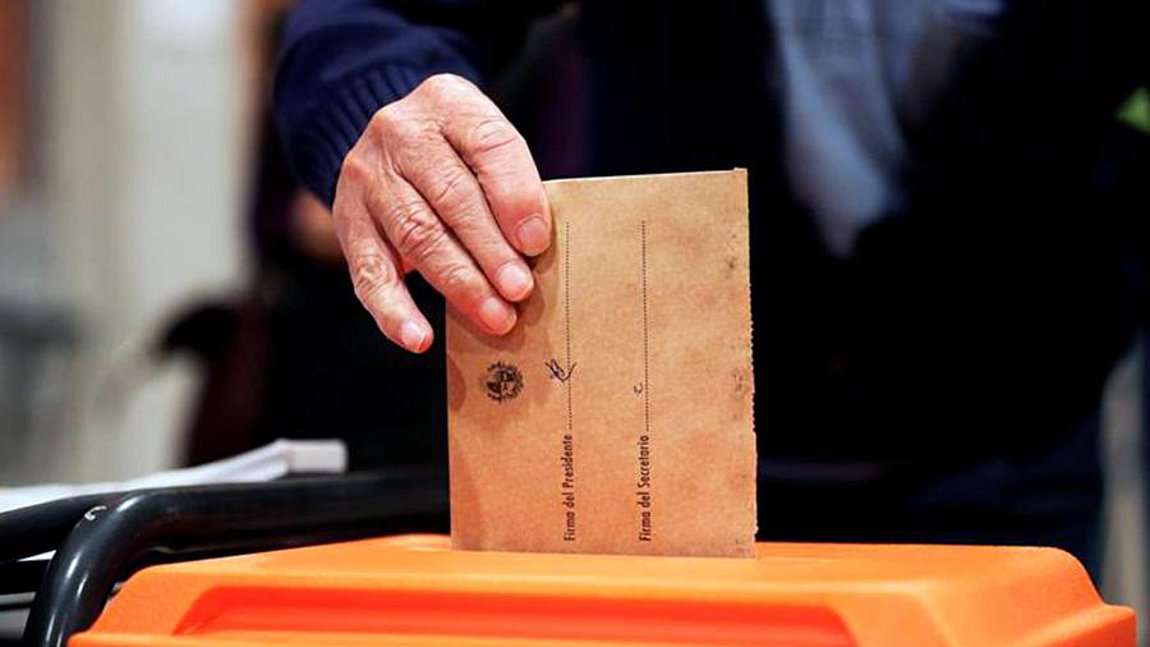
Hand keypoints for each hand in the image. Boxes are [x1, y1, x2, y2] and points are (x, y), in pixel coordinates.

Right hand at [332, 74, 550, 352]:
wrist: (394, 140)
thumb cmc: (462, 155)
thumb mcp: (489, 146)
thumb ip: (511, 186)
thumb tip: (532, 252)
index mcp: (448, 102)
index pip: (488, 145)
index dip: (513, 195)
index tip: (535, 242)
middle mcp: (399, 132)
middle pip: (451, 197)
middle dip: (490, 251)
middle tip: (519, 292)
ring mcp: (367, 177)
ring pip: (416, 235)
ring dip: (458, 283)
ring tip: (494, 316)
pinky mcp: (348, 222)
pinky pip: (369, 272)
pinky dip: (394, 310)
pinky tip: (419, 338)